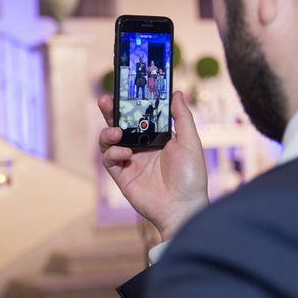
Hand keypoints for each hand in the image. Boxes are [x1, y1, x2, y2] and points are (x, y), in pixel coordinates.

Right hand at [98, 92, 208, 239]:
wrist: (183, 207)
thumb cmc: (191, 176)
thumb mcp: (190, 142)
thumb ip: (182, 117)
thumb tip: (176, 92)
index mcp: (156, 137)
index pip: (139, 115)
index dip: (131, 103)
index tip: (125, 90)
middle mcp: (140, 147)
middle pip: (120, 124)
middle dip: (111, 112)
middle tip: (106, 100)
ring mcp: (129, 160)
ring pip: (109, 140)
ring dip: (108, 132)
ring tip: (116, 131)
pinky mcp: (121, 175)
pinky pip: (109, 159)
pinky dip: (113, 152)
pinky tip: (125, 153)